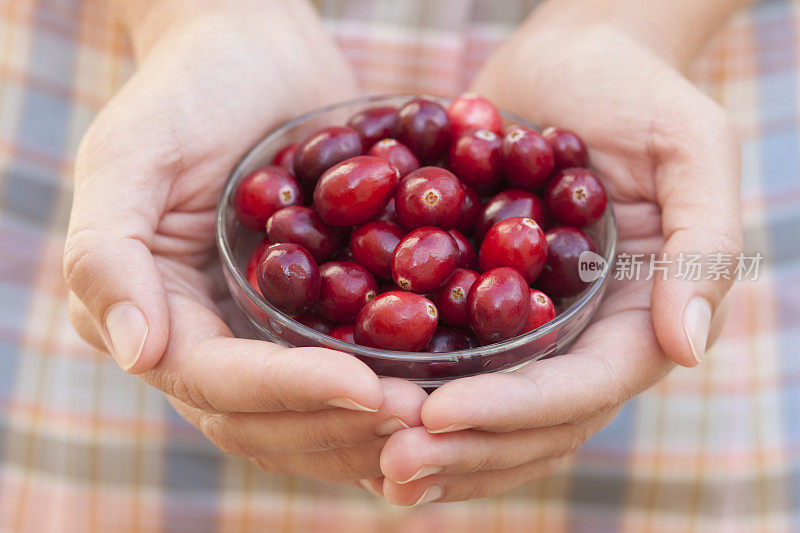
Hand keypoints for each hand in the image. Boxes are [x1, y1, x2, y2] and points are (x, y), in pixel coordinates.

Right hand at [64, 0, 426, 483]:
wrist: (256, 55)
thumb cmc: (187, 90)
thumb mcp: (131, 153)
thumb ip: (109, 251)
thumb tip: (136, 355)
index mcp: (154, 314)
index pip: (217, 382)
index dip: (290, 392)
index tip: (367, 390)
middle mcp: (205, 341)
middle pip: (265, 421)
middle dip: (340, 425)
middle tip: (422, 418)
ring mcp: (262, 335)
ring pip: (309, 418)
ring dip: (371, 429)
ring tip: (442, 417)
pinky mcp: (311, 320)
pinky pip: (347, 372)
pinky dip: (388, 395)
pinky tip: (444, 396)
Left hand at [377, 21, 741, 503]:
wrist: (570, 65)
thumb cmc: (638, 93)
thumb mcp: (691, 148)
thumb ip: (704, 245)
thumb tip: (686, 348)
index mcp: (635, 318)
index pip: (579, 389)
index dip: (515, 412)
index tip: (440, 414)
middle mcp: (579, 337)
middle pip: (528, 421)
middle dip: (463, 450)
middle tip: (389, 469)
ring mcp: (527, 327)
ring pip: (484, 409)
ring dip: (428, 444)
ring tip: (366, 466)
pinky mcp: (480, 302)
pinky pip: (445, 361)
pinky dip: (406, 394)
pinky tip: (354, 413)